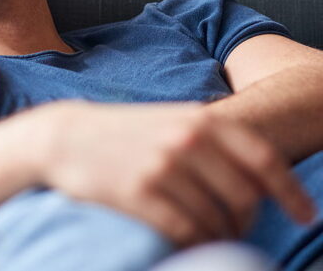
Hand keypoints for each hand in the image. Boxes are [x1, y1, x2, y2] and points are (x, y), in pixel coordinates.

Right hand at [31, 101, 314, 245]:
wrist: (65, 136)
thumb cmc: (123, 132)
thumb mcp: (170, 121)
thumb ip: (212, 139)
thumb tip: (259, 178)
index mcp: (198, 119)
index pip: (262, 159)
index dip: (290, 191)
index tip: (304, 215)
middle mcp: (185, 141)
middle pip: (245, 197)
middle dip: (247, 221)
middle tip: (236, 228)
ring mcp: (162, 167)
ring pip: (218, 220)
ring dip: (221, 235)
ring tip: (208, 234)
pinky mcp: (140, 193)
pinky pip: (187, 232)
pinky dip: (196, 244)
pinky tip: (188, 239)